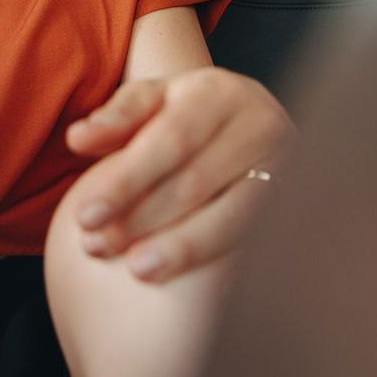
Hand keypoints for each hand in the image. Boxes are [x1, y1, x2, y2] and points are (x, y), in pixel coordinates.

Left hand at [65, 67, 292, 281]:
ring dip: (181, 247)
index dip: (125, 180)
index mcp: (218, 92)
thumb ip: (115, 119)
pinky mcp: (299, 204)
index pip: (168, 140)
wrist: (249, 123)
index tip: (83, 215)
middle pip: (196, 180)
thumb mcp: (152, 102)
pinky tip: (186, 283)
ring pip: (233, 216)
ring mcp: (289, 167)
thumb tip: (77, 139)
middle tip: (96, 246)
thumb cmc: (188, 116)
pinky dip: (219, 261)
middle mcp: (261, 125)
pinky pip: (257, 239)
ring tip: (136, 269)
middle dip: (141, 218)